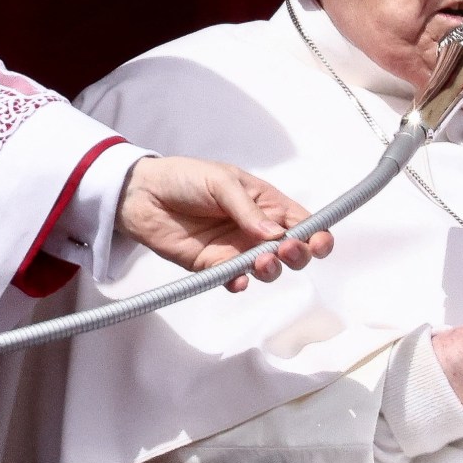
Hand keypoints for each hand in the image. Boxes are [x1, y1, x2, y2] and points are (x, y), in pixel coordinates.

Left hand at [116, 156, 331, 291]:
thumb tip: (275, 234)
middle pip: (293, 251)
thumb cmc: (186, 178)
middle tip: (284, 249)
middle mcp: (257, 230)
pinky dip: (240, 284)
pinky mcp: (213, 267)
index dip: (318, 235)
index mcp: (267, 203)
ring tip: (260, 262)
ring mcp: (236, 250)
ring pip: (268, 269)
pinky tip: (239, 280)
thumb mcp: (222, 182)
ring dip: (271, 269)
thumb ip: (249, 209)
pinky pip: (234, 281)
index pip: (303, 223)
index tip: (319, 243)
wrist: (143, 195)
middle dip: (297, 254)